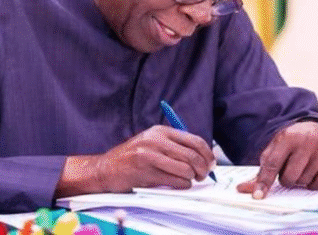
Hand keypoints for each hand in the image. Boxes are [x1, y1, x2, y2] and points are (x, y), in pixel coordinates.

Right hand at [55, 125, 214, 196]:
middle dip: (203, 168)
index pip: (194, 140)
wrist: (106, 168)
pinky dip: (182, 185)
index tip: (211, 163)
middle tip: (203, 175)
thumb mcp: (153, 142)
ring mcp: (150, 155)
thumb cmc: (133, 157)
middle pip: (192, 155)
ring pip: (186, 169)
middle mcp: (155, 140)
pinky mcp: (146, 172)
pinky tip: (177, 184)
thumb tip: (203, 156)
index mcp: (160, 131)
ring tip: (188, 179)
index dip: (207, 153)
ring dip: (192, 178)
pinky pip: (175, 181)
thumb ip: (175, 145)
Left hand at [237, 121, 317, 198]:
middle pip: (289, 177)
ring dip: (300, 180)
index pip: (273, 164)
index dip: (264, 181)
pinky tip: (312, 171)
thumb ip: (261, 170)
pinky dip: (313, 183)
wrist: (316, 127)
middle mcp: (307, 140)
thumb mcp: (274, 149)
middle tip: (289, 168)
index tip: (258, 196)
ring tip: (301, 167)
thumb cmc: (291, 142)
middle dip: (286, 178)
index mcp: (287, 136)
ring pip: (305, 182)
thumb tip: (243, 189)